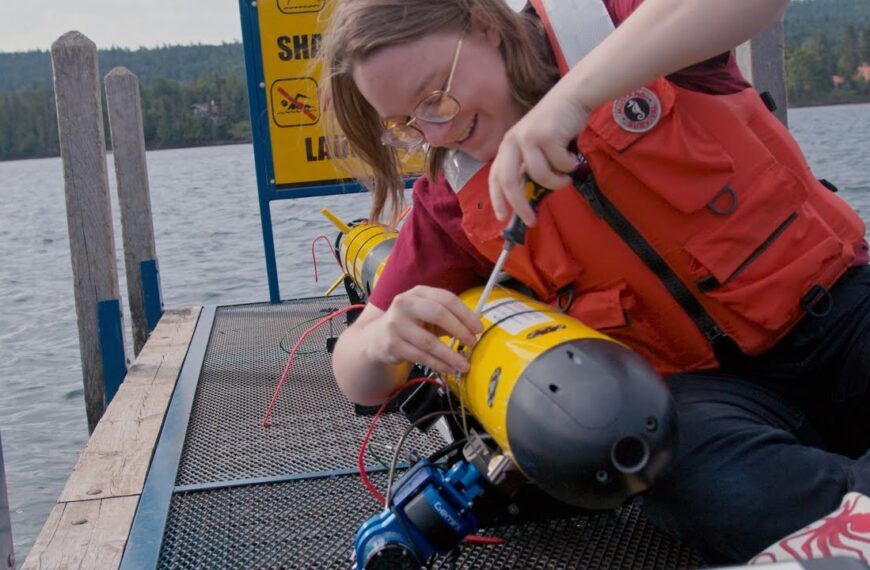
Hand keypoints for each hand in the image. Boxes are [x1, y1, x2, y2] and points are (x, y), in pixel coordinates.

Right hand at [366, 285, 482, 374]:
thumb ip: (448, 319)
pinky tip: (449, 368)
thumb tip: (473, 330)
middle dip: (459, 329)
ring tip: (464, 364)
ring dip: (450, 354)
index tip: (478, 328)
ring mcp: (396, 324)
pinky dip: (438, 364)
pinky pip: (420, 356)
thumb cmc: (410, 324)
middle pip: (437, 313)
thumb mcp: (427, 316)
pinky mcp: (392, 344)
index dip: (465, 314)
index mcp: (418, 293)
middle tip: (472, 342)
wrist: (376, 338)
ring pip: (429, 341)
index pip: (446, 299)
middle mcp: (404, 304)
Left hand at [488, 84, 589, 225]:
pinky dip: (569, 167)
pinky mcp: (548, 135)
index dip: (496, 198)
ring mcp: (529, 137)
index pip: (495, 176)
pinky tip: (573, 158)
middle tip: (531, 221)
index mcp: (507, 145)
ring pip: (540, 175)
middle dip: (520, 205)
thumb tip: (526, 200)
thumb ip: (528, 167)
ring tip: (566, 179)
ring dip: (556, 183)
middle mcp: (513, 141)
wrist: (572, 97)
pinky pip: (560, 165)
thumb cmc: (555, 126)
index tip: (501, 217)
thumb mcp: (535, 146)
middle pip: (509, 181)